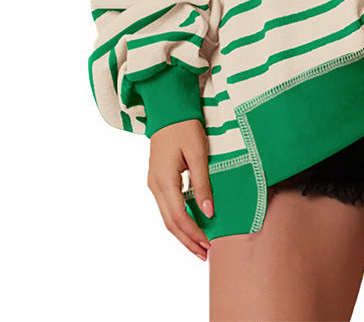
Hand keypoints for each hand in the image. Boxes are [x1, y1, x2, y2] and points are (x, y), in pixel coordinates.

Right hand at [147, 119, 213, 260]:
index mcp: (164, 180)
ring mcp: (153, 183)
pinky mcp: (157, 179)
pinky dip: (179, 219)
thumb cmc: (185, 127)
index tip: (209, 245)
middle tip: (205, 254)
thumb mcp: (198, 153)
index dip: (194, 233)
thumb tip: (208, 210)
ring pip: (166, 216)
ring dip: (182, 233)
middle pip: (170, 223)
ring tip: (199, 245)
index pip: (179, 217)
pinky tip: (191, 224)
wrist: (168, 109)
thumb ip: (202, 182)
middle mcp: (155, 185)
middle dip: (187, 241)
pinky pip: (167, 206)